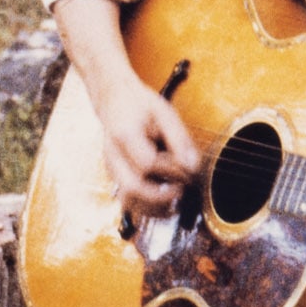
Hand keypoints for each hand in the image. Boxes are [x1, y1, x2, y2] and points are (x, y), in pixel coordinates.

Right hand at [92, 72, 200, 221]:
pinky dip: (147, 207)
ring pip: (128, 201)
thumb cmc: (140, 105)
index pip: (147, 163)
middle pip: (132, 188)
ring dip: (154, 207)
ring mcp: (112, 169)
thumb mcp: (164, 113)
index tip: (187, 168)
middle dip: (161, 196)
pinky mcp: (115, 177)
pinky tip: (164, 202)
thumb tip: (193, 167)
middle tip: (181, 189)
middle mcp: (113, 156)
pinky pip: (128, 201)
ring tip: (175, 201)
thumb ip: (180, 139)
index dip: (171, 170)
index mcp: (124, 135)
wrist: (113, 99)